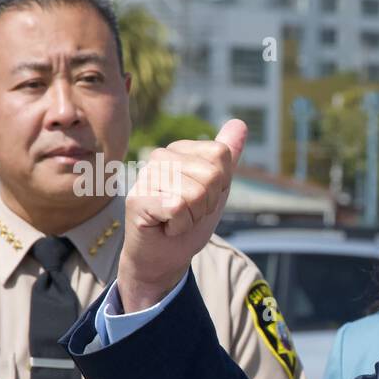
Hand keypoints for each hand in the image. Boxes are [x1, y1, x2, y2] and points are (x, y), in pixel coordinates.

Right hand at [116, 119, 246, 312]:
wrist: (165, 256)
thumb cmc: (188, 222)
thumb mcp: (216, 188)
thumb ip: (227, 157)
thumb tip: (240, 122)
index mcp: (180, 150)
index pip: (221, 155)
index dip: (220, 185)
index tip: (202, 199)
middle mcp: (160, 156)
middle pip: (212, 175)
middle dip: (207, 204)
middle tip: (188, 213)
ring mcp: (146, 175)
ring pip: (196, 193)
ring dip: (193, 216)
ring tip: (176, 219)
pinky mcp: (138, 198)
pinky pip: (179, 207)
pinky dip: (180, 225)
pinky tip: (166, 226)